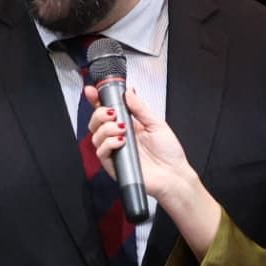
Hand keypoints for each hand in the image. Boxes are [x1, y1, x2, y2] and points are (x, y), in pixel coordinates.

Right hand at [84, 84, 196, 204]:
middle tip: (112, 113)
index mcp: (128, 125)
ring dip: (106, 128)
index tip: (92, 91)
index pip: (107, 111)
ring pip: (96, 136)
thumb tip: (128, 92)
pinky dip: (109, 143)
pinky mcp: (114, 165)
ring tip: (122, 129)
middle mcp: (119, 137)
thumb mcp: (156, 124)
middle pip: (96, 122)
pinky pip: (101, 152)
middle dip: (99, 113)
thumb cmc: (169, 153)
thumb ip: (140, 108)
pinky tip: (121, 141)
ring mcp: (115, 151)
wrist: (173, 174)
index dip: (97, 100)